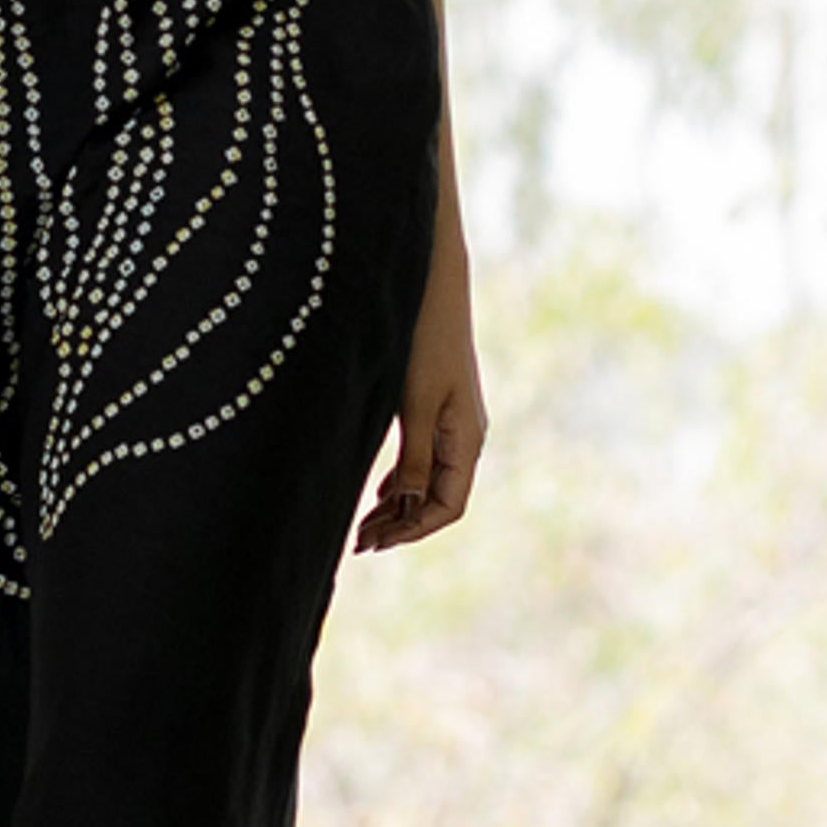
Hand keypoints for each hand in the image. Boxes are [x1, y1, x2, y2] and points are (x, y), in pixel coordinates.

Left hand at [354, 277, 485, 551]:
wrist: (432, 282)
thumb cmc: (424, 338)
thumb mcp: (415, 403)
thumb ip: (413, 456)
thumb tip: (404, 504)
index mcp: (467, 439)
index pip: (448, 506)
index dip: (414, 530)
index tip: (376, 544)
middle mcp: (465, 435)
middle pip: (438, 498)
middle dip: (401, 525)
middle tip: (359, 544)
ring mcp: (453, 421)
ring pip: (429, 481)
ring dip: (398, 506)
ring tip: (363, 528)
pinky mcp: (438, 406)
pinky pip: (424, 458)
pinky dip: (400, 481)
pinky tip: (378, 493)